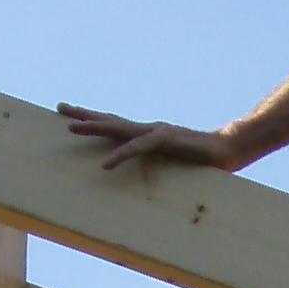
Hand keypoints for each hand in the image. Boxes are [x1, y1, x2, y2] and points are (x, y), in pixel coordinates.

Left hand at [59, 104, 245, 173]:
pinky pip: (138, 148)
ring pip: (118, 128)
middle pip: (110, 119)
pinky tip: (105, 164)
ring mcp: (156, 132)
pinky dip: (120, 155)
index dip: (94, 119)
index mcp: (148, 134)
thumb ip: (160, 166)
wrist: (229, 148)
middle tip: (59, 108)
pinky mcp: (165, 140)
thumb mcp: (174, 163)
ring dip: (94, 128)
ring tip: (71, 128)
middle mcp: (148, 128)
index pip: (116, 124)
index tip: (71, 116)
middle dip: (84, 115)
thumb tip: (151, 179)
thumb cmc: (203, 159)